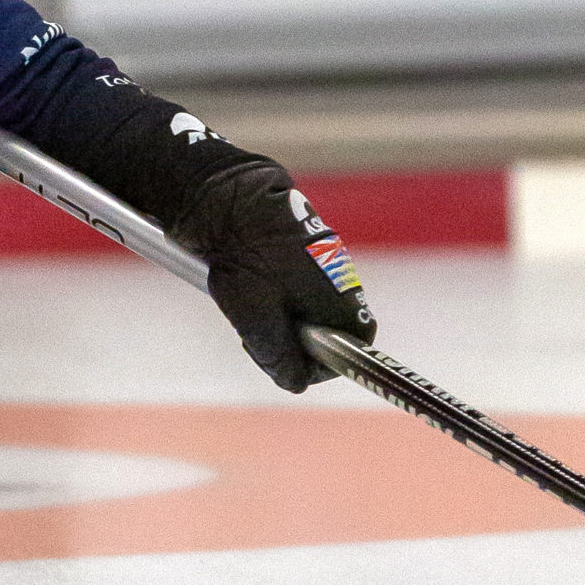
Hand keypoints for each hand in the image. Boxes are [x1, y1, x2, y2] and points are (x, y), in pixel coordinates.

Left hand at [172, 161, 376, 393]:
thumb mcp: (259, 323)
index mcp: (342, 303)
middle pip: (329, 333)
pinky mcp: (306, 250)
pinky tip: (251, 286)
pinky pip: (299, 287)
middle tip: (257, 335)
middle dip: (295, 342)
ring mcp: (326, 262)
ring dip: (283, 319)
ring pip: (311, 310)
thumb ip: (280, 360)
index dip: (319, 365)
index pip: (352, 352)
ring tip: (250, 307)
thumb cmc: (249, 262)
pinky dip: (277, 296)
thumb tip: (296, 382)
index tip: (285, 363)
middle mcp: (343, 282)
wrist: (232, 203)